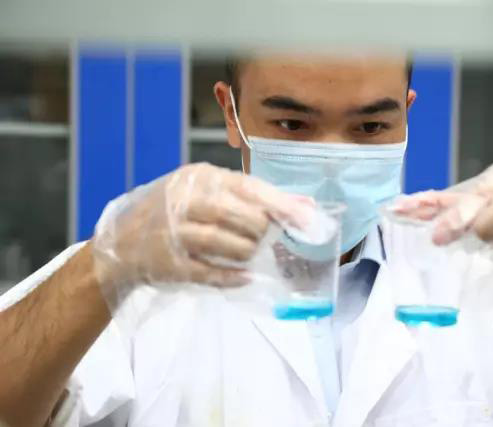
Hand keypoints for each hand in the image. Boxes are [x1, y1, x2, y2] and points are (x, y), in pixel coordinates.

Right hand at [92, 163, 311, 294]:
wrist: (120, 240)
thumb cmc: (173, 211)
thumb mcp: (207, 191)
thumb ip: (254, 196)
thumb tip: (306, 205)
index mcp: (200, 178)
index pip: (250, 188)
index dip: (282, 205)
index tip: (308, 220)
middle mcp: (186, 201)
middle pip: (243, 217)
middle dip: (263, 232)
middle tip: (265, 238)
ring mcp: (176, 233)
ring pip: (229, 245)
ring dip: (249, 253)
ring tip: (250, 253)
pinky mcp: (171, 264)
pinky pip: (212, 273)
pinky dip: (234, 276)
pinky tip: (246, 276)